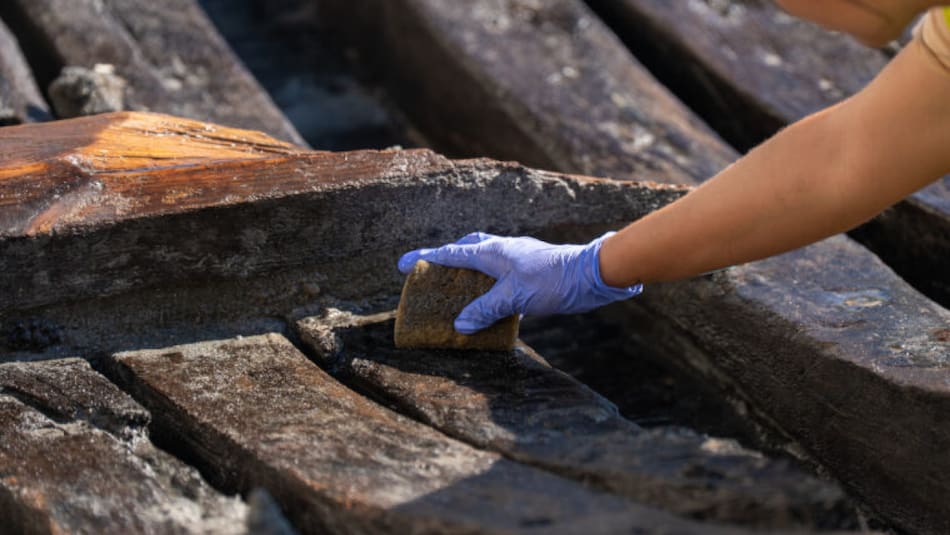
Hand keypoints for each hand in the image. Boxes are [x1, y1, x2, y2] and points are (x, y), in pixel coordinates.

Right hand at [398, 232, 641, 333]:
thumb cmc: (552, 280)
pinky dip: (490, 289)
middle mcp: (502, 252)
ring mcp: (517, 261)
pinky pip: (501, 279)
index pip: (451, 254)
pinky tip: (491, 306)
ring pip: (485, 264)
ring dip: (470, 274)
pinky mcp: (530, 275)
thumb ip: (485, 309)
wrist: (591, 275)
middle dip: (448, 258)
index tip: (403, 265)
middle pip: (467, 250)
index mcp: (492, 252)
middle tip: (433, 271)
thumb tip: (460, 325)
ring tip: (457, 292)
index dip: (426, 260)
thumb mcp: (514, 297)